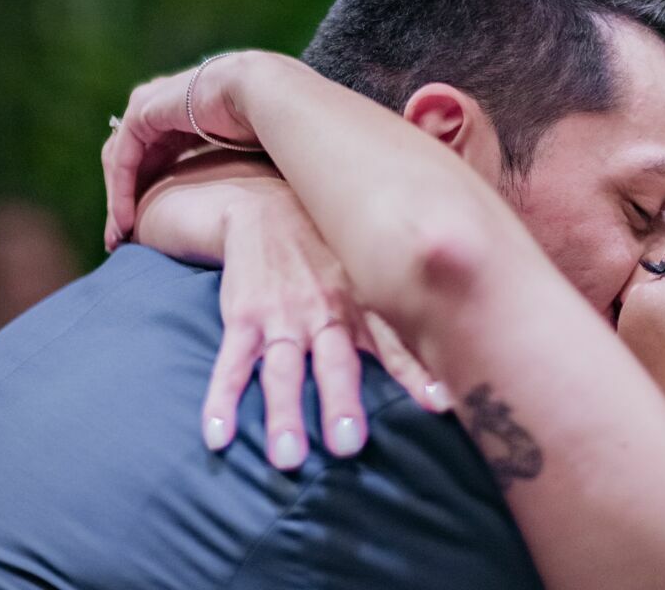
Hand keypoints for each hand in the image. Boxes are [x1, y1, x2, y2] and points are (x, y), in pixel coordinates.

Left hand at [103, 51, 268, 250]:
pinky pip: (123, 158)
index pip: (154, 151)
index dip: (145, 189)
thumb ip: (229, 168)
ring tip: (119, 239)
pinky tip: (126, 222)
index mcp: (187, 110)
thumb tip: (241, 203)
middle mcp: (165, 104)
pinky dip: (120, 192)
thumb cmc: (269, 122)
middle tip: (121, 240)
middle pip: (131, 157)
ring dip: (118, 201)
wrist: (266, 93)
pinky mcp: (142, 110)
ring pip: (122, 160)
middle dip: (124, 198)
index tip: (143, 230)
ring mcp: (151, 104)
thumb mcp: (242, 150)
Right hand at [202, 181, 452, 467]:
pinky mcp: (243, 317)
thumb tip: (447, 357)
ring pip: (282, 369)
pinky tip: (216, 434)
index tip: (440, 403)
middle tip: (349, 446)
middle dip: (341, 399)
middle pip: (335, 361)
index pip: (394, 342)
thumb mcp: (364, 273)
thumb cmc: (327, 253)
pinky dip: (221, 398)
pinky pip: (231, 361)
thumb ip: (396, 319)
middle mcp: (324, 311)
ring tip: (285, 458)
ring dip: (283, 412)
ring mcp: (282, 316)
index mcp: (360, 303)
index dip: (417, 370)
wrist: (263, 206)